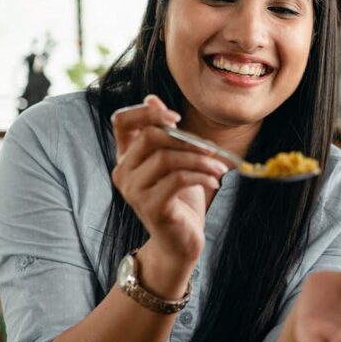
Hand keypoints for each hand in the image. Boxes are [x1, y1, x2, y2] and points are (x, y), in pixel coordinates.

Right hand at [110, 95, 228, 264]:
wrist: (180, 242)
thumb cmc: (179, 200)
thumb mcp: (174, 161)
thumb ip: (164, 134)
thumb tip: (152, 98)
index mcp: (126, 157)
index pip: (121, 121)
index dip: (146, 111)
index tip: (175, 116)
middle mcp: (123, 172)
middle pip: (150, 136)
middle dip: (186, 138)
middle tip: (211, 149)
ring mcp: (134, 191)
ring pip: (167, 157)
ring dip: (201, 159)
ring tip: (220, 168)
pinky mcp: (151, 207)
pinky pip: (178, 179)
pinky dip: (202, 175)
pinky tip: (215, 180)